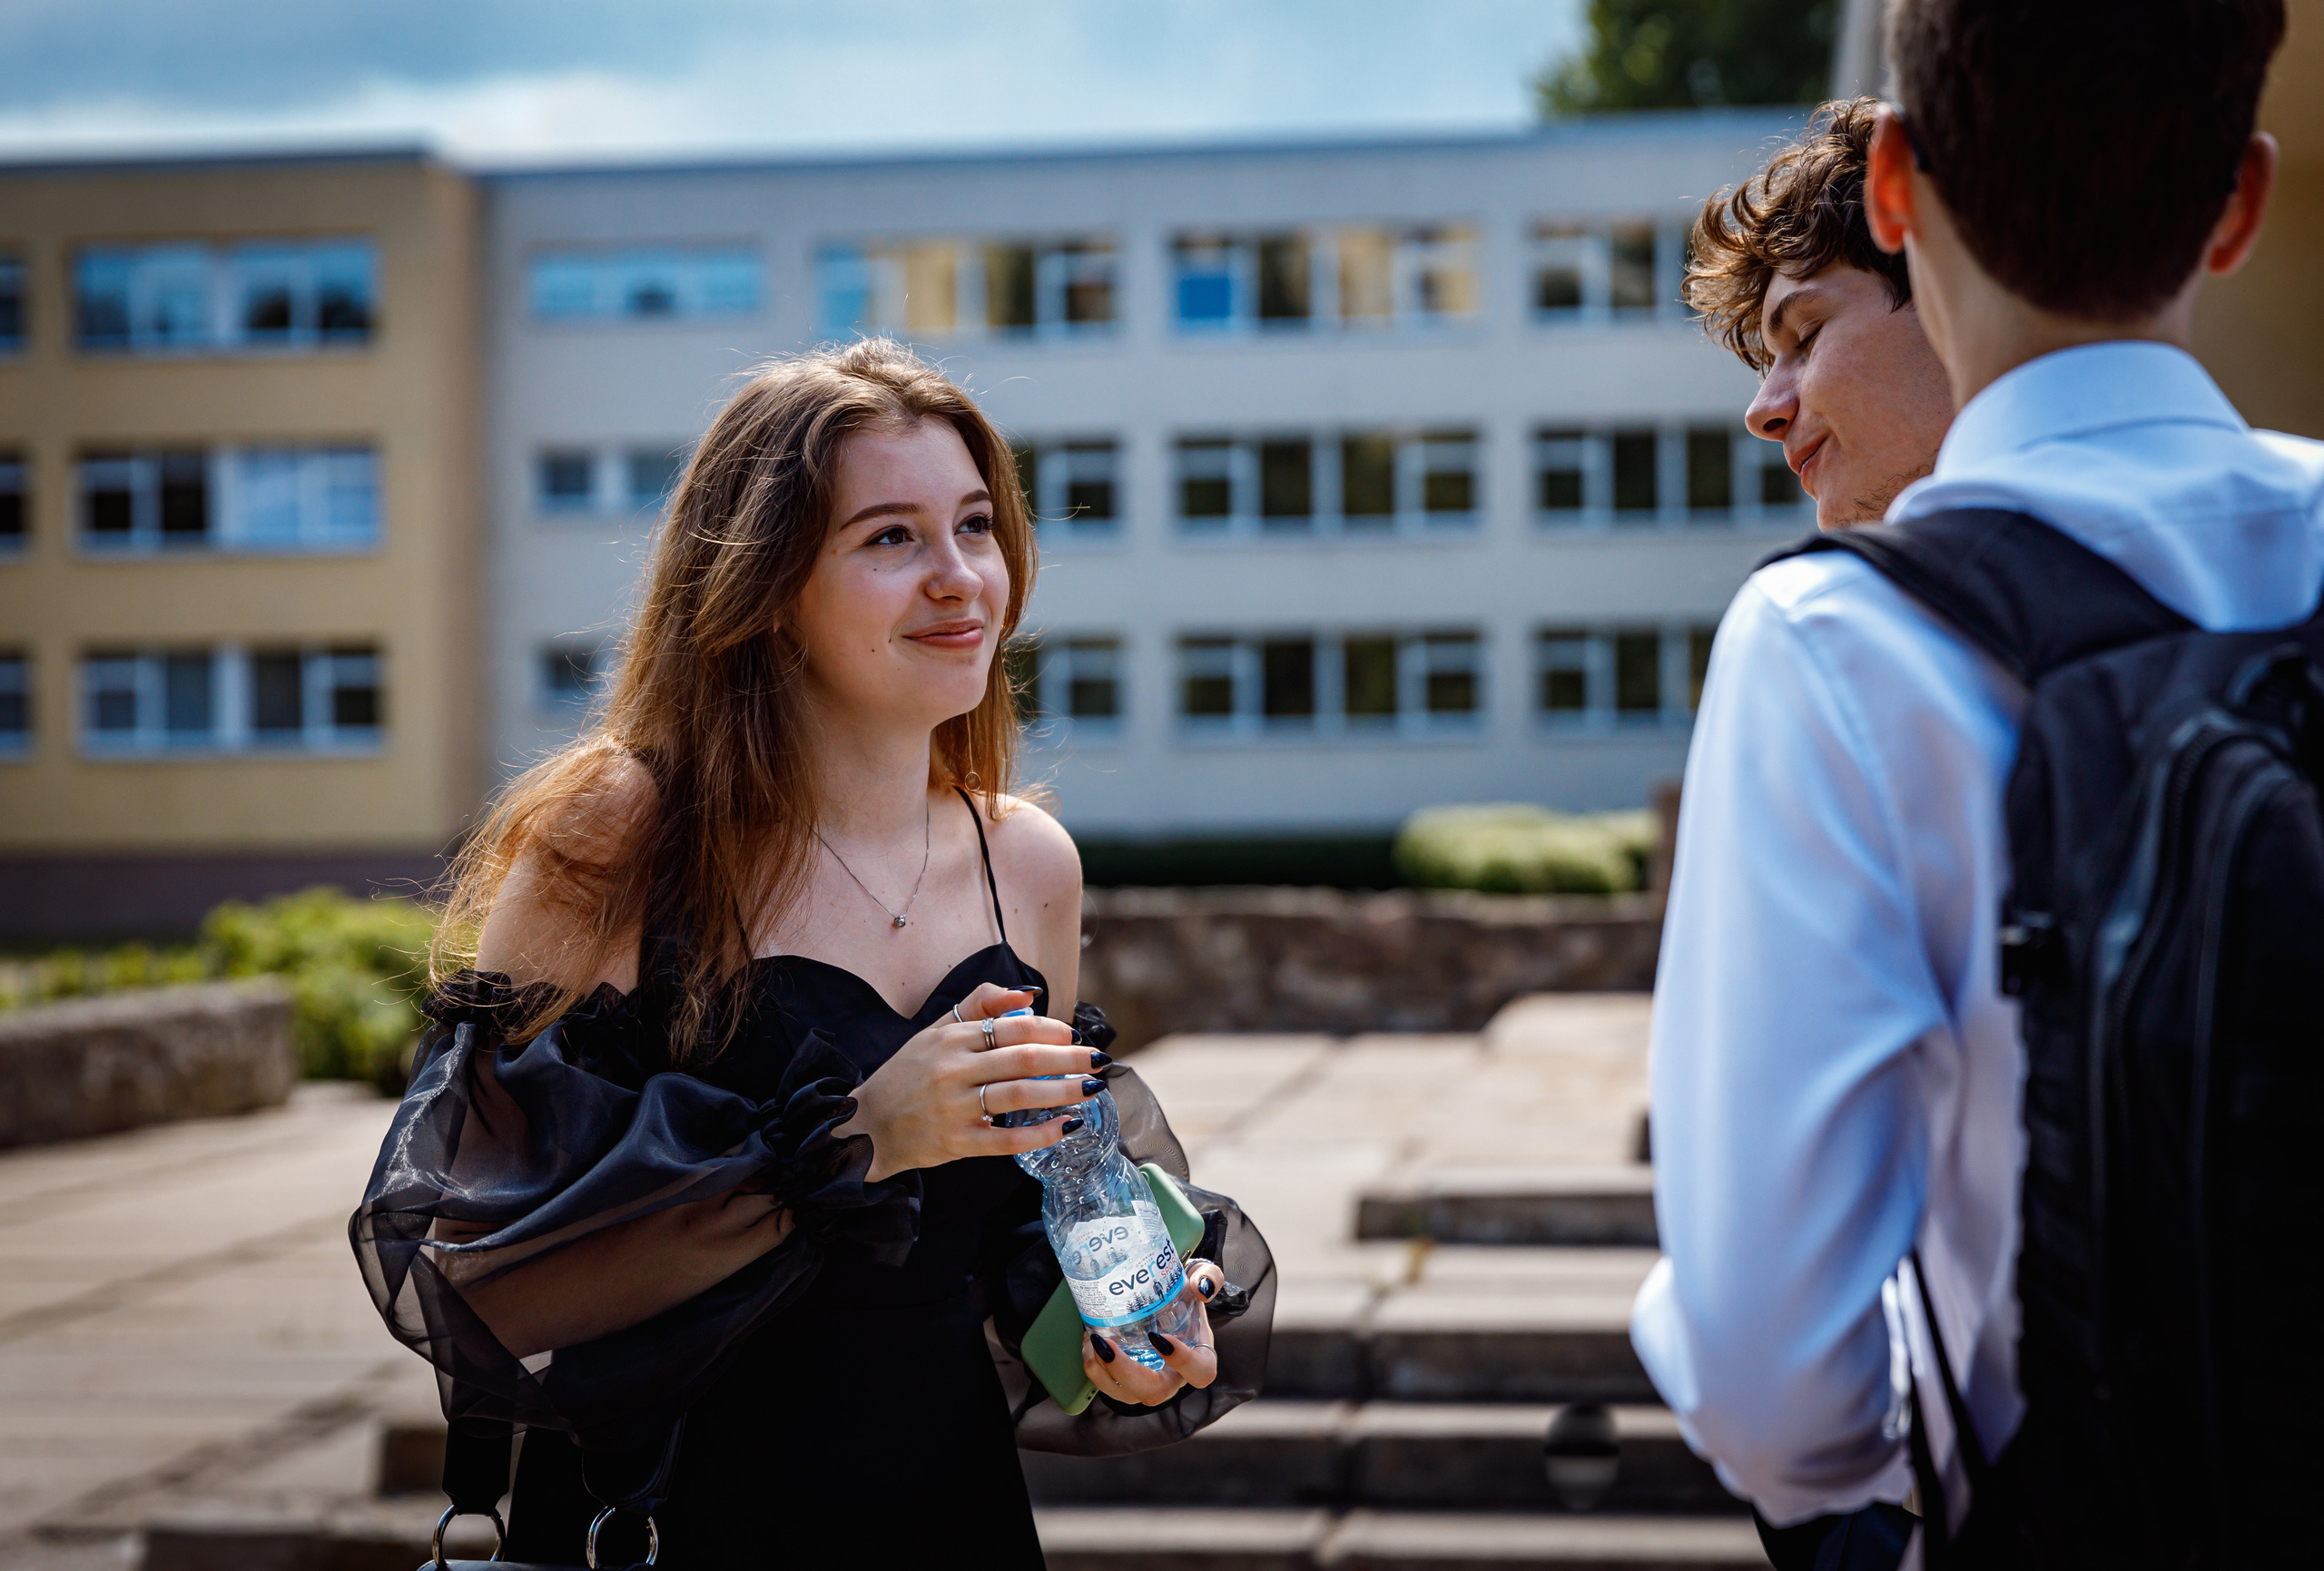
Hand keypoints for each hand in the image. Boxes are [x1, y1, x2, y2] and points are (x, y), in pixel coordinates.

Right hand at [836, 984, 1108, 1181]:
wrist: (867, 1125)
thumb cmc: (908, 1075)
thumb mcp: (935, 1030)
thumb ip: (979, 1006)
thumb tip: (1027, 994)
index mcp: (950, 1038)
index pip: (1011, 1026)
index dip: (1049, 1029)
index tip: (1075, 1035)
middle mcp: (952, 1070)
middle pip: (1022, 1059)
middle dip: (1068, 1059)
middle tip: (1099, 1060)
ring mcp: (953, 1108)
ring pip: (1018, 1096)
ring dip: (1062, 1092)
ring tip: (1091, 1089)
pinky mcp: (956, 1144)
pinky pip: (1006, 1141)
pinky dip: (1040, 1134)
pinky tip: (1067, 1127)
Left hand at [1082, 1258, 1226, 1406]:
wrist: (1166, 1302)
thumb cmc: (1185, 1296)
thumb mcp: (1200, 1280)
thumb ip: (1208, 1277)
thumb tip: (1202, 1287)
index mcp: (1198, 1358)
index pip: (1200, 1372)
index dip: (1183, 1362)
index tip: (1160, 1337)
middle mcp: (1172, 1376)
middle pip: (1155, 1392)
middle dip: (1127, 1372)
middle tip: (1108, 1345)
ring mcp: (1147, 1383)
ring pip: (1126, 1395)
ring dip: (1104, 1371)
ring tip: (1094, 1341)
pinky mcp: (1125, 1382)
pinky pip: (1108, 1385)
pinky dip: (1094, 1367)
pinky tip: (1090, 1341)